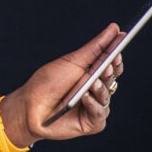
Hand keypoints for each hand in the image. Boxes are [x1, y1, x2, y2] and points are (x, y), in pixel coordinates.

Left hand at [0, 24, 124, 145]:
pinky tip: (84, 96)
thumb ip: (96, 47)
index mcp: (92, 73)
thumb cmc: (48, 82)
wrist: (29, 107)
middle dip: (111, 70)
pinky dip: (93, 104)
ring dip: (100, 87)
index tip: (121, 41)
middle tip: (109, 63)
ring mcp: (95, 106)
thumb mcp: (73, 61)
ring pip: (106, 95)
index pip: (111, 64)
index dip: (116, 55)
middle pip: (112, 79)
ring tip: (91, 81)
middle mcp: (96, 90)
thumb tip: (115, 28)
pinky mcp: (92, 122)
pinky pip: (100, 112)